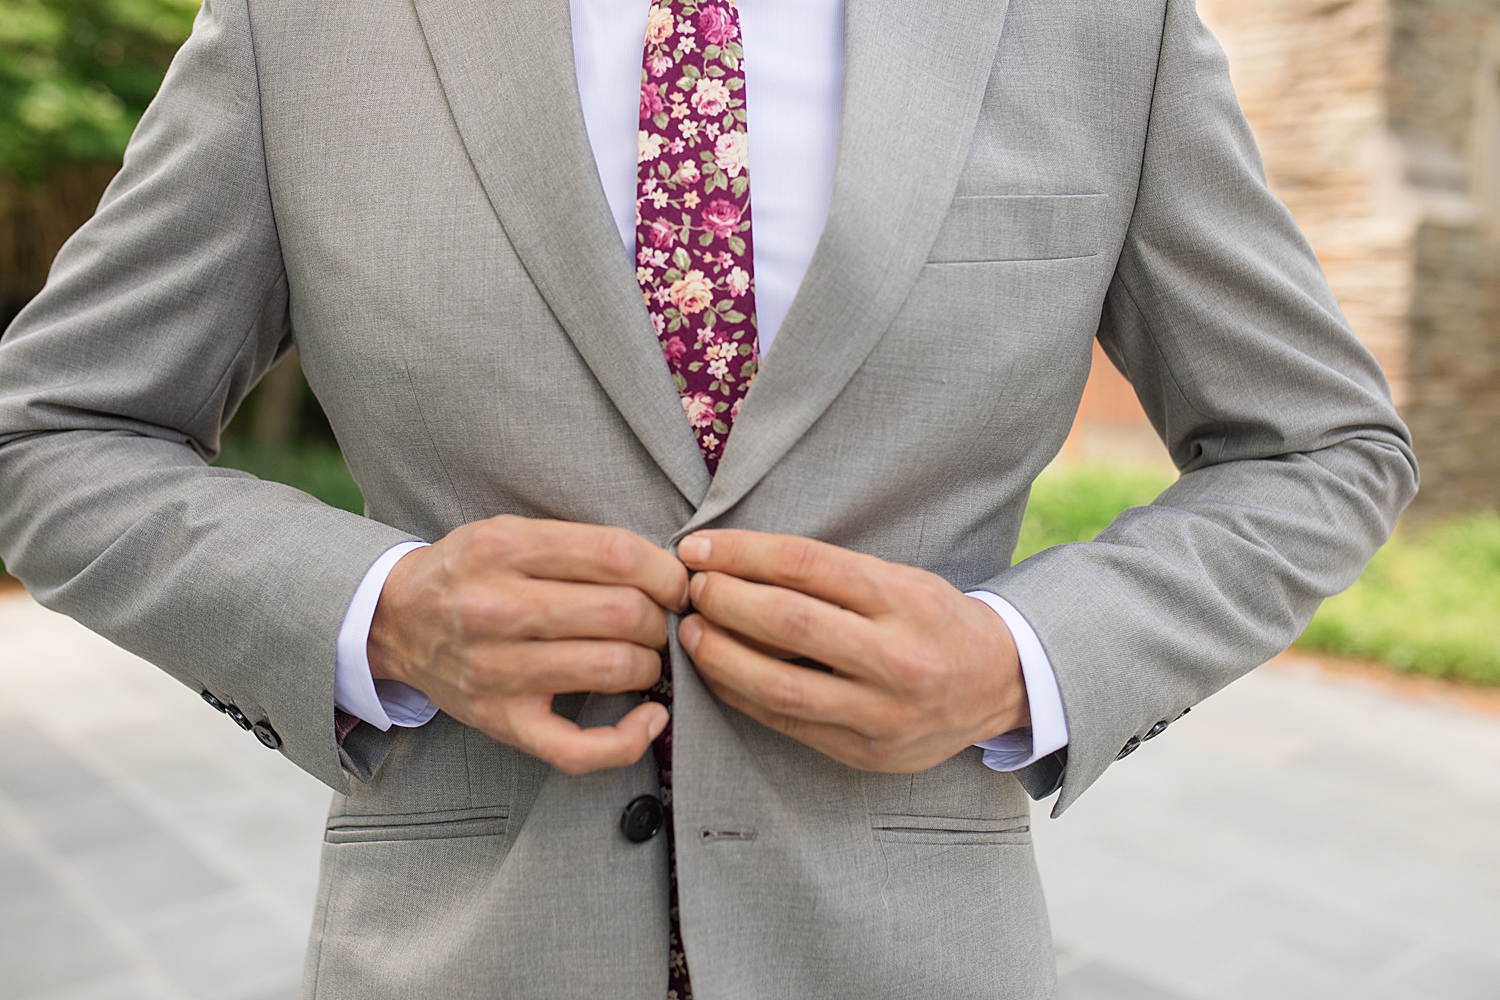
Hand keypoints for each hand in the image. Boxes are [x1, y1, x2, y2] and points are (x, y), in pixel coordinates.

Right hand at [368, 515, 688, 774]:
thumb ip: (579, 544)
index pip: (615, 555)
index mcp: (503, 548)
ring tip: (645, 655)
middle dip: (660, 617)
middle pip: (622, 613)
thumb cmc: (471, 573)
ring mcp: (496, 671)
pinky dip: (631, 740)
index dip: (665, 571)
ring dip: (651, 664)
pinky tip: (651, 718)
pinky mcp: (501, 722)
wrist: (395, 621)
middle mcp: (495, 608)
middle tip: (660, 620)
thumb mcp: (510, 532)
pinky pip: (580, 749)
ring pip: (613, 669)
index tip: (677, 582)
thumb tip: (668, 569)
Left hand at [676, 530, 1027, 772]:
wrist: (1000, 684)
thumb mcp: (899, 579)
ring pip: (780, 684)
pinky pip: (788, 722)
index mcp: (905, 599)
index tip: (699, 547)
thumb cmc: (934, 621)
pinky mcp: (868, 753)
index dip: (742, 554)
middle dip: (725, 601)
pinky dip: (742, 696)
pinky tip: (716, 674)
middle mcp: (898, 658)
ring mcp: (883, 712)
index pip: (806, 565)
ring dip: (721, 656)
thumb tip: (735, 560)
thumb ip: (828, 575)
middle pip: (789, 623)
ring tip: (692, 632)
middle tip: (690, 588)